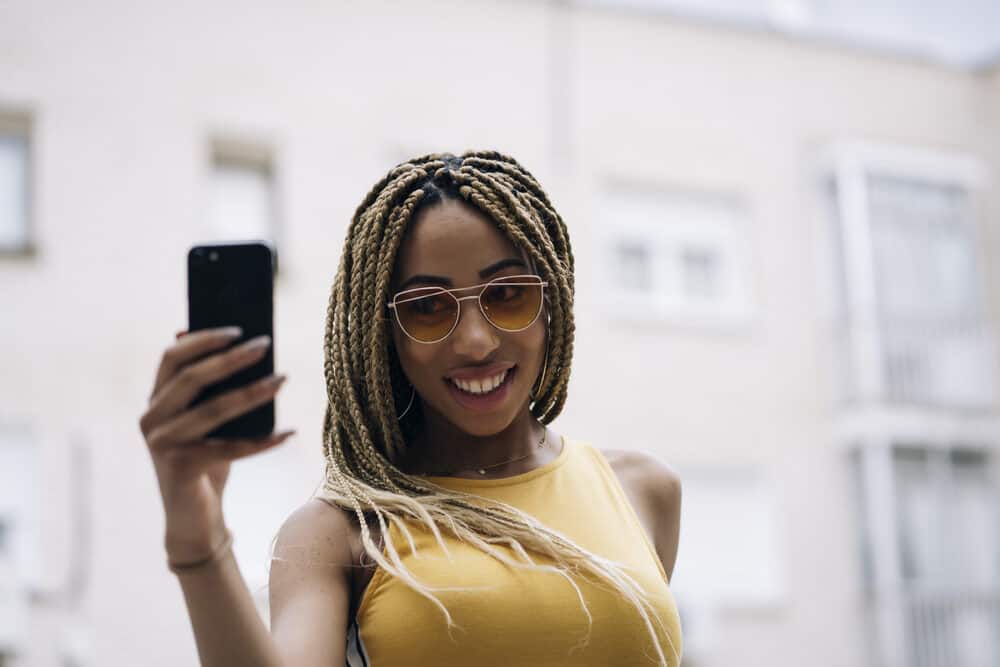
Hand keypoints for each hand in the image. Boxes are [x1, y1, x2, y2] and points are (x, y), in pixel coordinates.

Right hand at [139, 327, 294, 563]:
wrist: (194, 518)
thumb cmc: (207, 461)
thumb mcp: (206, 422)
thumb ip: (211, 390)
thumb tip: (239, 346)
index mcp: (155, 400)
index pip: (171, 357)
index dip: (202, 339)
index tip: (238, 328)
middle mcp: (151, 419)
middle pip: (191, 378)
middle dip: (231, 358)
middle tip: (265, 344)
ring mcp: (162, 444)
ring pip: (213, 410)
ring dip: (252, 392)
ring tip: (283, 379)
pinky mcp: (180, 469)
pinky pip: (229, 449)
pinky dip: (263, 441)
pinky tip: (289, 432)